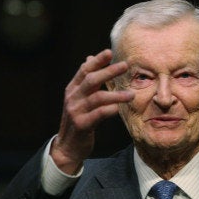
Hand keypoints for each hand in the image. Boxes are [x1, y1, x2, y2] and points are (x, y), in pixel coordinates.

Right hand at [51, 49, 133, 173]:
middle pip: (91, 80)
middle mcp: (72, 98)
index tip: (109, 52)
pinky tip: (120, 108)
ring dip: (116, 94)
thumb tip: (89, 58)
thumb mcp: (78, 99)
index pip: (84, 71)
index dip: (97, 61)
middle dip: (108, 71)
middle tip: (125, 65)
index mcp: (72, 90)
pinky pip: (99, 114)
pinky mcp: (82, 125)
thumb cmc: (78, 120)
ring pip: (97, 97)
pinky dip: (111, 109)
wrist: (67, 147)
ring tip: (131, 94)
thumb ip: (85, 81)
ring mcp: (76, 111)